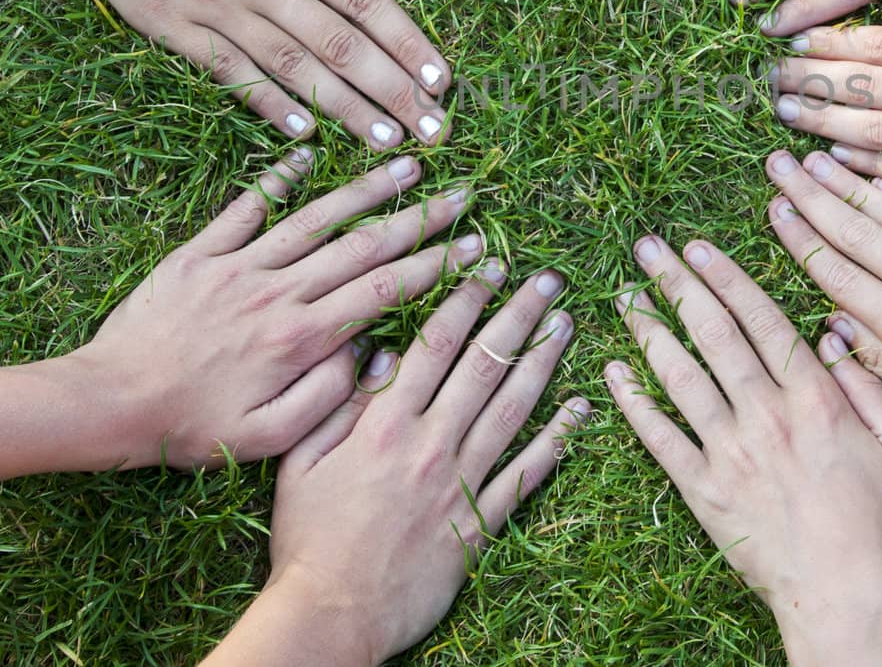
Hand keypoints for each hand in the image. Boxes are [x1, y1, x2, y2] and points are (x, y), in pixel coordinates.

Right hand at [25, 0, 449, 147]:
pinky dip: (267, 102)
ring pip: (293, 68)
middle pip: (341, 46)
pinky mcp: (170, 23)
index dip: (408, 45)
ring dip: (345, 109)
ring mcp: (214, 4)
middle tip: (433, 132)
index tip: (442, 80)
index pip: (366, 1)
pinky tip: (301, 130)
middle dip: (393, 93)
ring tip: (387, 143)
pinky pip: (228, 71)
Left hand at [73, 150, 480, 467]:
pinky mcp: (200, 254)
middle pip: (361, 245)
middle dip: (418, 219)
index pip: (383, 291)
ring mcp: (238, 265)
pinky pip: (246, 208)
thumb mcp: (268, 437)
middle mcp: (276, 291)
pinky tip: (309, 156)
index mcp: (299, 337)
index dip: (434, 267)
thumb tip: (366, 353)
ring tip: (406, 163)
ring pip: (315, 217)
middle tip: (463, 197)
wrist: (107, 403)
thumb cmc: (190, 430)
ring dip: (366, 189)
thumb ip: (326, 398)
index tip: (474, 249)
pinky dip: (279, 179)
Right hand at [217, 267, 585, 665]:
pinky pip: (527, 474)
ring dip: (544, 362)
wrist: (331, 614)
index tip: (489, 266)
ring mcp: (460, 483)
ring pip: (513, 408)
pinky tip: (580, 408)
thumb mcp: (301, 461)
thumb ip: (339, 403)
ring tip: (567, 323)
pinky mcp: (480, 523)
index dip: (466, 300)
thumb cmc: (307, 539)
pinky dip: (557, 439)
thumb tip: (379, 354)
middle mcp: (430, 443)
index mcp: (385, 423)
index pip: (435, 345)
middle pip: (484, 364)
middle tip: (549, 279)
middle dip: (518, 315)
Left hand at [608, 237, 881, 665]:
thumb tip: (835, 335)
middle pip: (714, 334)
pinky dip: (634, 402)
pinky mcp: (703, 488)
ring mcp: (729, 450)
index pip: (762, 320)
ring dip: (649, 331)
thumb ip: (869, 386)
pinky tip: (614, 373)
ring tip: (625, 297)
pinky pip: (659, 437)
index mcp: (814, 397)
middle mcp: (765, 413)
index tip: (699, 247)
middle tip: (647, 249)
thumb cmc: (881, 526)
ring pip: (680, 375)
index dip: (728, 278)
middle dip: (678, 285)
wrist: (846, 594)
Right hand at [765, 148, 881, 471]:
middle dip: (812, 196)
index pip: (839, 274)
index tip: (773, 209)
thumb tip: (835, 326)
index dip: (801, 238)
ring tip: (816, 157)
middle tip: (779, 165)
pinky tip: (881, 176)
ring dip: (851, 184)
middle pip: (858, 233)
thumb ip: (881, 370)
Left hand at [772, 0, 881, 202]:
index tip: (791, 39)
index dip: (829, 43)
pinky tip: (831, 159)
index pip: (878, 46)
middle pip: (865, 89)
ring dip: (823, 124)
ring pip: (875, 135)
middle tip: (770, 76)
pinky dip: (866, 168)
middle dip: (812, 80)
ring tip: (785, 114)